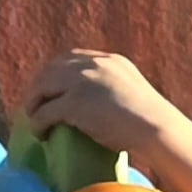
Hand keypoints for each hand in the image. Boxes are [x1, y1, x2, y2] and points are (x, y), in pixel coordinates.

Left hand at [11, 49, 178, 163]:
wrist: (158, 129)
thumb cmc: (153, 123)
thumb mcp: (134, 94)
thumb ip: (117, 91)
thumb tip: (104, 108)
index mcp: (110, 61)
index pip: (71, 57)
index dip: (55, 73)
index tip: (50, 89)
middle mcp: (94, 65)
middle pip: (51, 69)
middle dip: (39, 87)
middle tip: (34, 105)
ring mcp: (83, 81)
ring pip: (43, 87)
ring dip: (34, 104)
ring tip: (33, 119)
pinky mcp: (75, 102)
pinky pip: (45, 111)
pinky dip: (38, 123)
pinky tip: (41, 134)